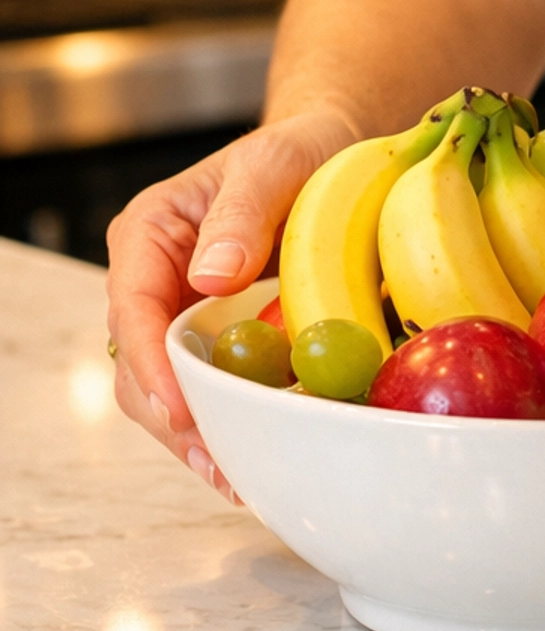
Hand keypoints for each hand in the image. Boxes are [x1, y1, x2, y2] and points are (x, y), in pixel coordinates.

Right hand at [105, 106, 358, 498]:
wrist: (328, 154)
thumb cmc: (295, 151)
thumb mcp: (272, 165)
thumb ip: (240, 215)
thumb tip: (208, 276)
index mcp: (150, 234)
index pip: (131, 308)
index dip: (149, 365)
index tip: (178, 408)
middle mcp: (156, 281)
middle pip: (139, 365)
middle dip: (172, 419)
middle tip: (217, 464)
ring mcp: (184, 316)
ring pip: (169, 389)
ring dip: (198, 436)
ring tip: (236, 479)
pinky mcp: (220, 339)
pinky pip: (210, 389)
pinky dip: (227, 423)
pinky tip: (252, 458)